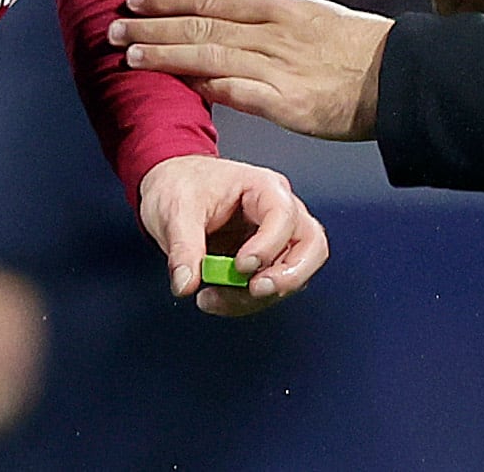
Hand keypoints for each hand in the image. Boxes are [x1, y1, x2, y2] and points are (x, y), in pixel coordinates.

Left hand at [115, 0, 391, 141]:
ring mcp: (279, 67)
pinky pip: (238, 93)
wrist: (403, 80)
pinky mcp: (288, 102)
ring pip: (210, 55)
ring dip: (166, 55)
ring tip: (130, 56)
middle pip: (202, 26)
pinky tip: (179, 86)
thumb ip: (272, 26)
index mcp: (281, 8)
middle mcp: (274, 32)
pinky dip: (206, 87)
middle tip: (114, 26)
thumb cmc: (361, 51)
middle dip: (154, 26)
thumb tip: (231, 29)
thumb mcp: (315, 21)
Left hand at [135, 152, 330, 316]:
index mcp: (262, 187)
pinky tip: (216, 298)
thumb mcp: (174, 210)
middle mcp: (278, 211)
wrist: (172, 184)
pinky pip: (270, 286)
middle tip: (256, 290)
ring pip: (294, 273)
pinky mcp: (264, 261)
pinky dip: (246, 301)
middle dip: (288, 275)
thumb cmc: (181, 183)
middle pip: (311, 245)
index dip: (268, 245)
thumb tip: (186, 282)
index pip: (284, 215)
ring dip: (260, 295)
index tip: (241, 266)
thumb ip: (182, 247)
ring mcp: (276, 237)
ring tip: (216, 297)